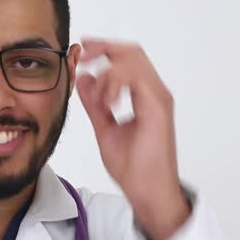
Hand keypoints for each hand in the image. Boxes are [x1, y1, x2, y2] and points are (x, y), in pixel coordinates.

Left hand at [76, 38, 189, 239]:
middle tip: (81, 54)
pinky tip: (105, 102)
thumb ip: (94, 103)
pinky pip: (135, 79)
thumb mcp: (104, 127)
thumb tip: (83, 78)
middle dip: (104, 48)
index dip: (105, 48)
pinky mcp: (157, 107)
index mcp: (144, 95)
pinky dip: (114, 84)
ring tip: (94, 90)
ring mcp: (158, 98)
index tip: (82, 49)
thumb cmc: (133, 167)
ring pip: (133, 61)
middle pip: (132, 52)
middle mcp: (154, 92)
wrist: (147, 191)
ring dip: (106, 69)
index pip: (127, 59)